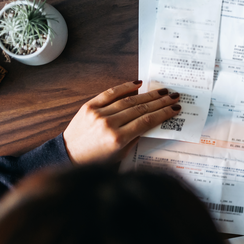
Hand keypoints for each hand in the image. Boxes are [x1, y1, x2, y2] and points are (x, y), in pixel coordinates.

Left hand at [63, 80, 180, 163]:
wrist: (69, 155)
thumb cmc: (96, 159)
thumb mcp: (120, 154)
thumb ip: (135, 137)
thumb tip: (151, 121)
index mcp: (118, 139)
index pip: (146, 121)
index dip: (163, 114)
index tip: (175, 109)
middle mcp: (108, 124)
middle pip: (141, 109)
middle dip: (160, 102)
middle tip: (173, 96)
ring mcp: (98, 114)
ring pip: (128, 100)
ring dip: (148, 95)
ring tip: (162, 91)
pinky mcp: (89, 106)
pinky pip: (110, 93)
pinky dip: (125, 87)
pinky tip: (138, 84)